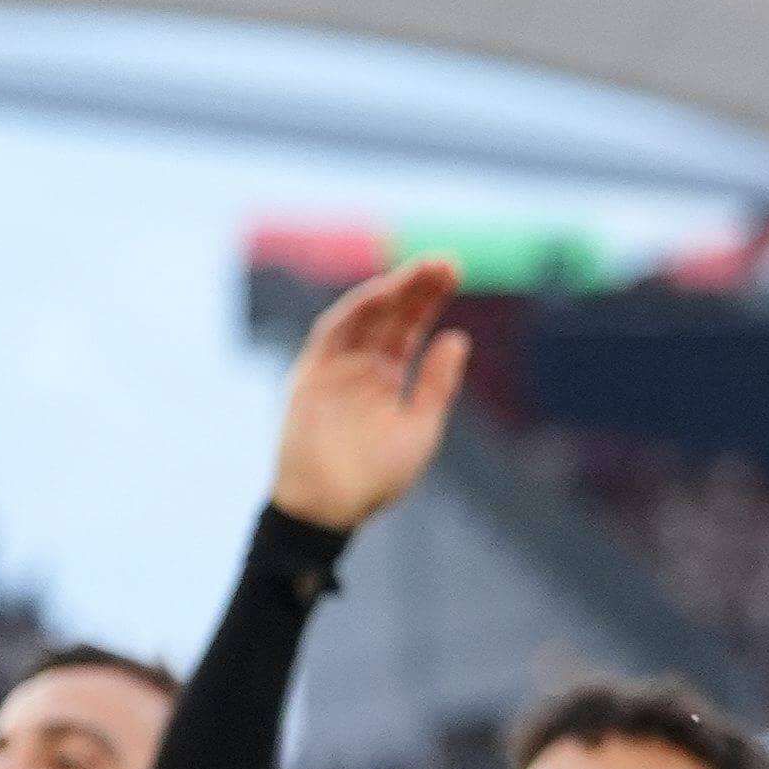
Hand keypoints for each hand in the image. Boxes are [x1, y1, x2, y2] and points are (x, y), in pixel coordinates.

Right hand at [276, 253, 470, 531]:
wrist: (331, 508)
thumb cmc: (376, 477)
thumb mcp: (420, 427)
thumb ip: (437, 384)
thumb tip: (457, 337)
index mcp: (387, 377)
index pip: (410, 328)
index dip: (429, 299)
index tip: (455, 271)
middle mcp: (361, 365)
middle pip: (390, 315)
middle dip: (416, 287)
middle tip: (447, 260)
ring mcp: (335, 368)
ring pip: (364, 318)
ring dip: (390, 291)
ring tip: (423, 270)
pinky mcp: (310, 375)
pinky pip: (332, 335)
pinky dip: (356, 311)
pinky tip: (383, 292)